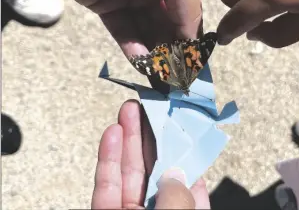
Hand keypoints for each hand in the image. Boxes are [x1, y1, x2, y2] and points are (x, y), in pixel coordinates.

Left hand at [2, 0, 201, 57]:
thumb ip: (188, 9)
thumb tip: (192, 41)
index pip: (187, 11)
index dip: (191, 37)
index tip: (195, 62)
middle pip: (166, 24)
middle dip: (171, 49)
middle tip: (176, 74)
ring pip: (145, 30)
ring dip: (153, 52)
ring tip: (160, 74)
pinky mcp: (105, 5)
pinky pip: (122, 29)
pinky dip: (132, 47)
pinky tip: (142, 63)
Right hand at [91, 100, 209, 208]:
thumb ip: (180, 196)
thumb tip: (175, 172)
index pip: (186, 175)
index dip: (180, 147)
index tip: (175, 121)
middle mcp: (156, 208)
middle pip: (154, 166)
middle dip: (149, 133)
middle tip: (148, 105)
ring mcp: (130, 209)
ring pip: (128, 170)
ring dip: (128, 137)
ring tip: (129, 109)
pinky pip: (106, 185)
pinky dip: (108, 158)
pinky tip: (113, 133)